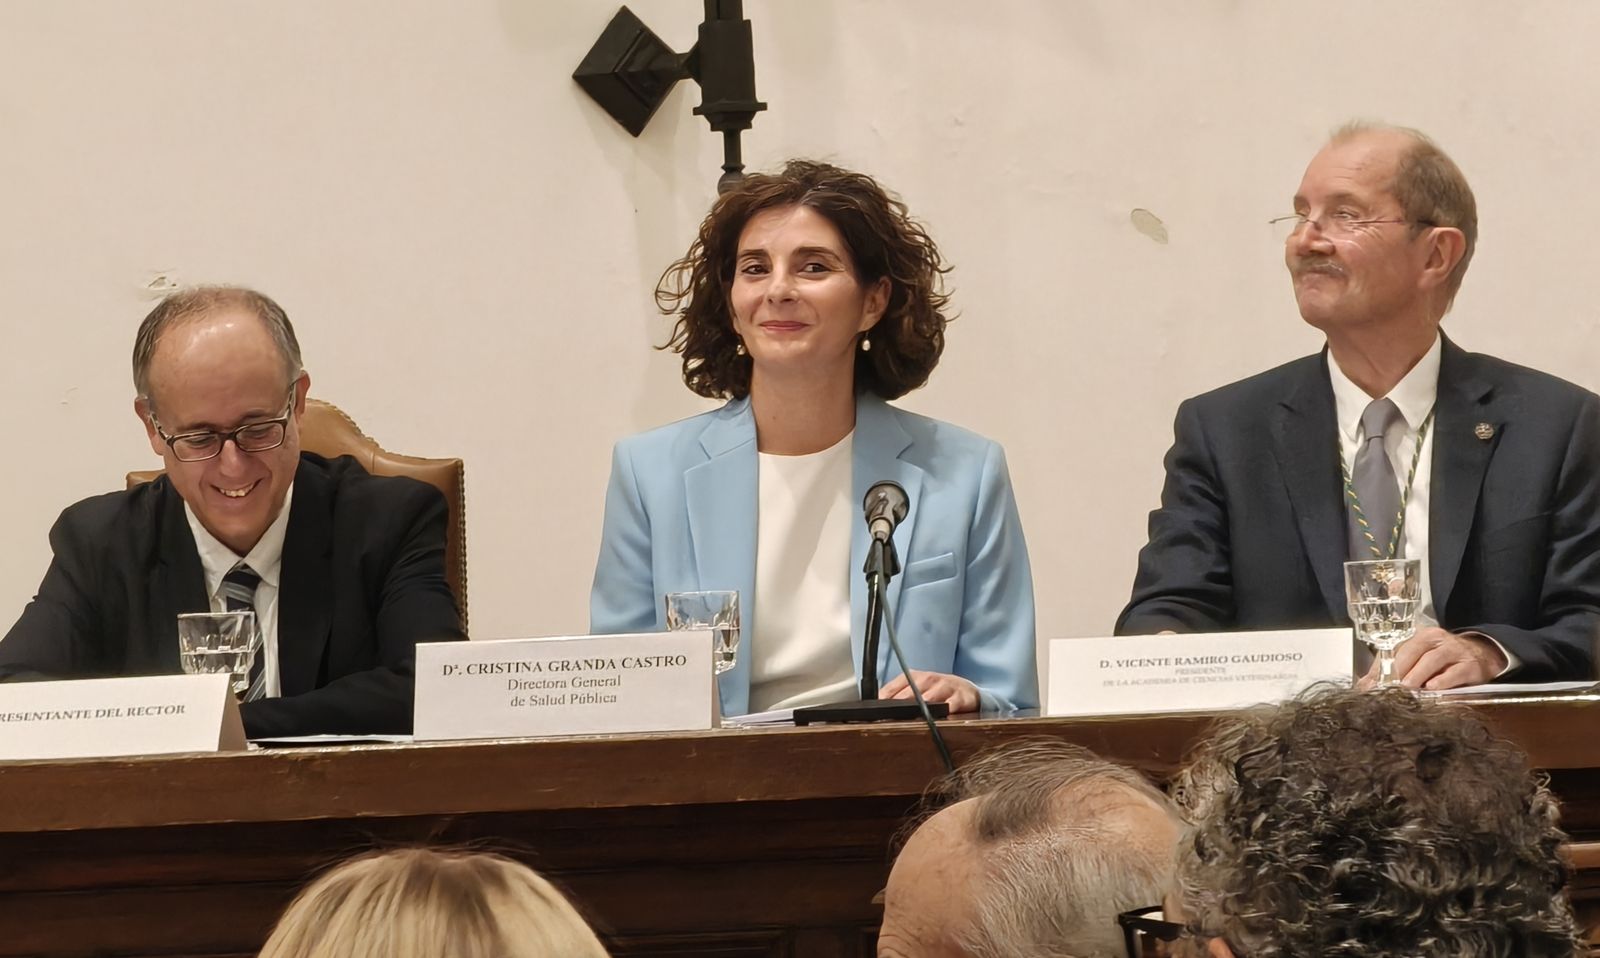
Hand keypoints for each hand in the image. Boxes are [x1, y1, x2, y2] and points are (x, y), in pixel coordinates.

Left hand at [879, 670, 980, 713]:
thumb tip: (877, 707)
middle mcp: (928, 679)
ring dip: (920, 711)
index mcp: (913, 677)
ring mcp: (944, 687)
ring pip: (928, 700)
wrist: (966, 690)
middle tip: (891, 721)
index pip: (891, 689)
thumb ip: (896, 696)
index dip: (883, 703)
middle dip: (899, 709)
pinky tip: (939, 720)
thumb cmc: (937, 691)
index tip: (878, 715)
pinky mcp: (960, 697)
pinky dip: (944, 713)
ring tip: (913, 721)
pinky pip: (951, 706)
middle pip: (907, 695)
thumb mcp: (916, 689)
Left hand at [1356, 627, 1506, 690]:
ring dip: (1418, 674)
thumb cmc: (1445, 659)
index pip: (1396, 648)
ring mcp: (1455, 651)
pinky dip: (1443, 681)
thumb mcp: (1420, 660)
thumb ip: (1394, 670)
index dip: (1382, 666)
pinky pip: (1455, 672)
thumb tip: (1366, 685)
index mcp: (1421, 637)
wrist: (1483, 656)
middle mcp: (1438, 640)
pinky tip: (1433, 687)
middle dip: (1399, 669)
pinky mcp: (1471, 666)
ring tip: (1407, 687)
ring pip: (1432, 659)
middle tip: (1389, 685)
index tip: (1371, 683)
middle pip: (1413, 651)